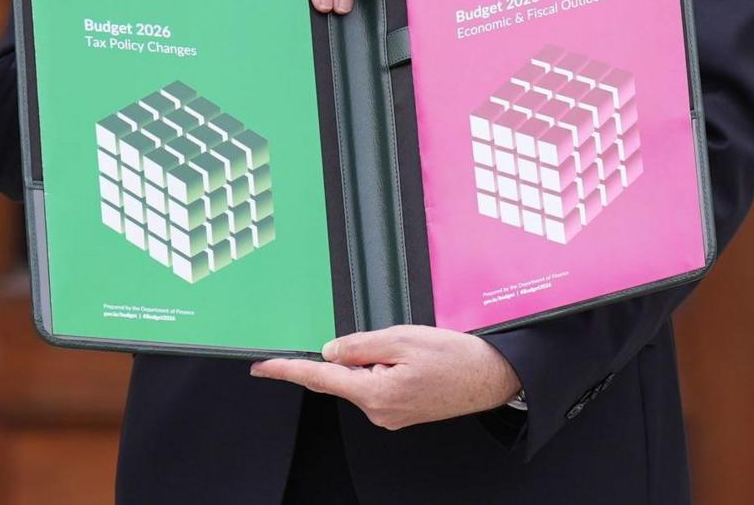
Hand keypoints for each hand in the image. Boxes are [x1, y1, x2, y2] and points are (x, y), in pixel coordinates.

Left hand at [249, 326, 522, 428]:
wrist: (491, 377)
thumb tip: (329, 352)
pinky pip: (377, 384)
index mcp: (375, 393)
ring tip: (413, 352)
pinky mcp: (399, 412)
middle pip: (343, 375)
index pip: (319, 378)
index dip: (288, 370)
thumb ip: (360, 345)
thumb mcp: (403, 338)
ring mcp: (389, 415)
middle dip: (358, 353)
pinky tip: (413, 362)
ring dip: (375, 359)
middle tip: (396, 342)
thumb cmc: (455, 357)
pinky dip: (385, 368)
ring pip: (362, 377)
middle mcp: (378, 411)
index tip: (262, 367)